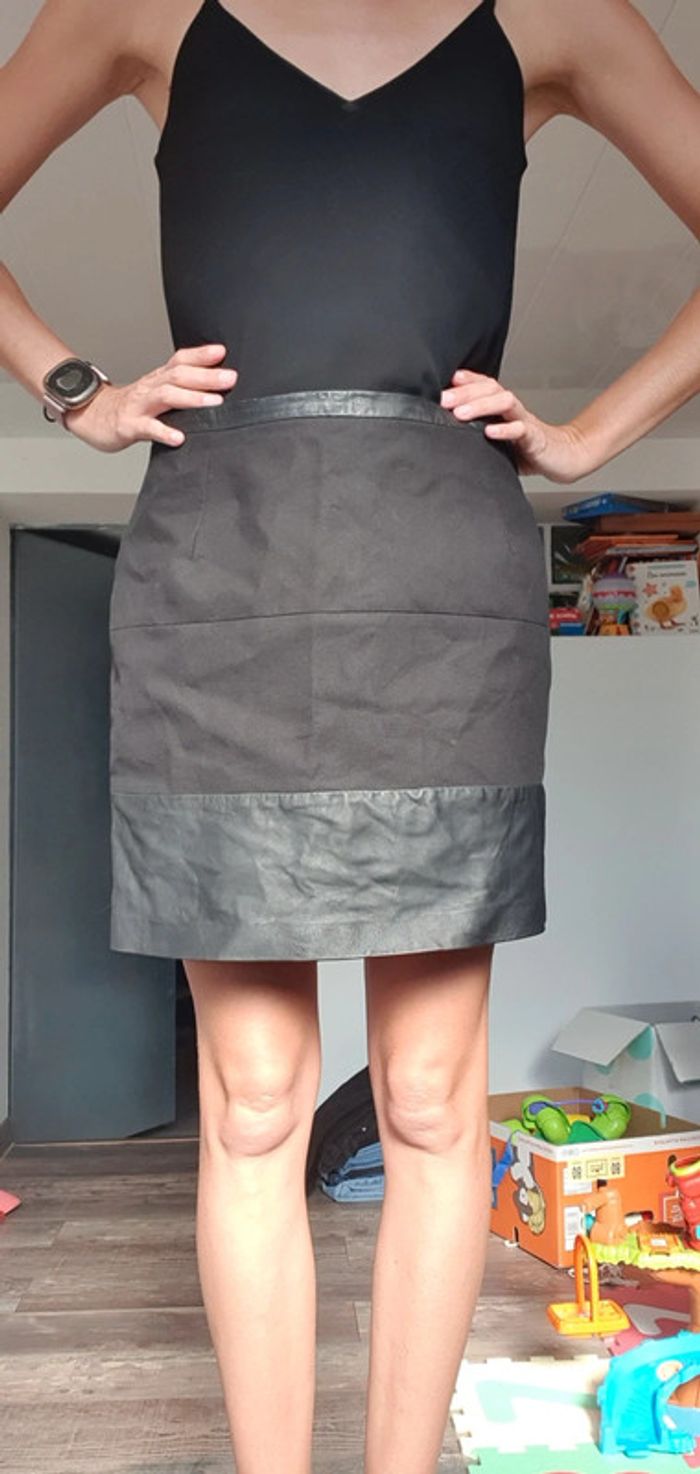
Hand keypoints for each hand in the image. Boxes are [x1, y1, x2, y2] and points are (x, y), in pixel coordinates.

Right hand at [62, 344, 237, 451]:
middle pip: (178, 376)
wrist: (91, 415)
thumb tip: (213, 385)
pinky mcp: (128, 426)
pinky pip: (147, 428)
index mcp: (158, 379)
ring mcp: (138, 406)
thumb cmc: (130, 407)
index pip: (180, 360)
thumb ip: (180, 389)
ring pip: (165, 396)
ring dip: (191, 398)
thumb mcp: (155, 392)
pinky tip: (179, 437)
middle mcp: (149, 388)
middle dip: (206, 376)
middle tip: (230, 378)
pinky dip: (164, 432)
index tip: (222, 352)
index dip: (200, 355)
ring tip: (214, 403)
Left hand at [440, 369, 591, 483]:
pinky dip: (505, 430)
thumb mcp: (501, 437)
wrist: (565, 457)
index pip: (485, 386)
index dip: (467, 380)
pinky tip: (490, 432)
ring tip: (460, 414)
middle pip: (491, 389)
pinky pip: (521, 429)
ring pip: (505, 402)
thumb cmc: (530, 448)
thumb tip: (449, 435)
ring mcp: (525, 422)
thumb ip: (480, 432)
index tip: (447, 381)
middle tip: (444, 400)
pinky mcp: (535, 439)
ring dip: (481, 405)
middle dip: (466, 392)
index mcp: (504, 409)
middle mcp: (514, 410)